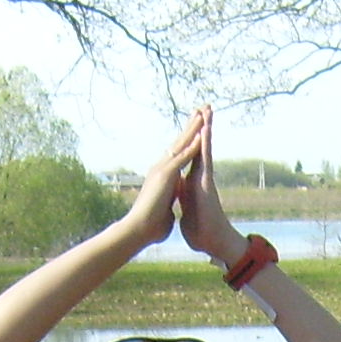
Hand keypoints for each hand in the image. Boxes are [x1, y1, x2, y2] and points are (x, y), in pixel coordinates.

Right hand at [125, 110, 206, 248]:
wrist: (139, 231)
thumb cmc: (150, 227)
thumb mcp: (163, 212)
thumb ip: (167, 206)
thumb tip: (167, 211)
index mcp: (163, 177)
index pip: (177, 154)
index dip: (187, 141)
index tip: (196, 129)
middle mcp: (161, 168)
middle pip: (178, 143)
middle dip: (190, 127)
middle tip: (199, 110)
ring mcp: (162, 170)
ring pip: (180, 145)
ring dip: (192, 130)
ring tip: (201, 114)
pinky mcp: (165, 175)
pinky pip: (181, 157)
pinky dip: (191, 147)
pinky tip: (201, 136)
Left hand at [176, 106, 244, 267]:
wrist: (210, 243)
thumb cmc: (200, 232)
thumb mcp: (187, 212)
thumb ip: (185, 202)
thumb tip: (181, 203)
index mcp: (190, 183)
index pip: (189, 157)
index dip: (189, 141)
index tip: (189, 126)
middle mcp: (198, 176)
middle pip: (198, 147)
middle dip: (200, 128)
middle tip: (202, 107)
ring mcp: (204, 177)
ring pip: (203, 148)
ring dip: (205, 128)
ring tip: (207, 110)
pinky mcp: (207, 181)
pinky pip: (205, 157)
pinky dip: (204, 142)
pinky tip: (205, 128)